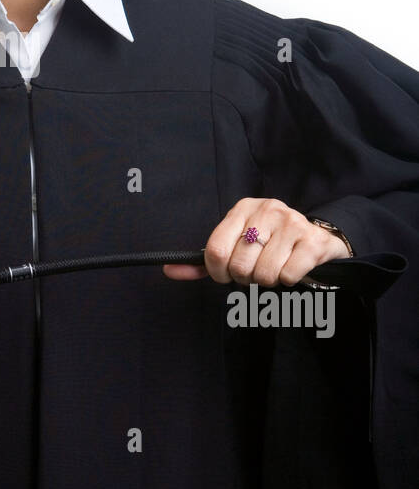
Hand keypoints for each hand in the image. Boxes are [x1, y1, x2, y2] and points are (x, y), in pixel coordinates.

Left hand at [162, 198, 350, 285]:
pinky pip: (287, 276)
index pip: (215, 249)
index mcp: (243, 208)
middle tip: (255, 270)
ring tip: (274, 267)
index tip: (226, 275)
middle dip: (245, 278)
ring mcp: (292, 223)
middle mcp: (267, 210)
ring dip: (267, 281)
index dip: (218, 272)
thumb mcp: (237, 243)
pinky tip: (292, 267)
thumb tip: (169, 271)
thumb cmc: (270, 243)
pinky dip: (287, 281)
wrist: (318, 237)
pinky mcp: (312, 241)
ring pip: (263, 274)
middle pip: (239, 265)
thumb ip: (205, 260)